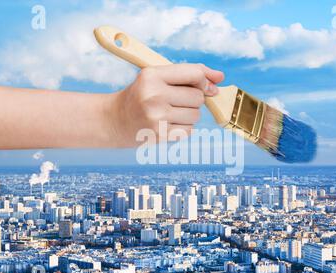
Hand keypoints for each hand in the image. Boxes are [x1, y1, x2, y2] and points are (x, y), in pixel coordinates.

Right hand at [109, 63, 224, 146]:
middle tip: (176, 101)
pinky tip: (168, 124)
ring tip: (169, 113)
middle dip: (194, 100)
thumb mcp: (157, 77)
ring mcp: (157, 118)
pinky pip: (189, 131)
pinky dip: (183, 128)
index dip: (204, 81)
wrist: (115, 120)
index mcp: (152, 76)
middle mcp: (154, 96)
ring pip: (196, 116)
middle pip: (198, 98)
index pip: (194, 74)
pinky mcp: (160, 135)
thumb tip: (220, 78)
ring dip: (189, 115)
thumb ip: (189, 74)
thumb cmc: (141, 95)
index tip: (204, 86)